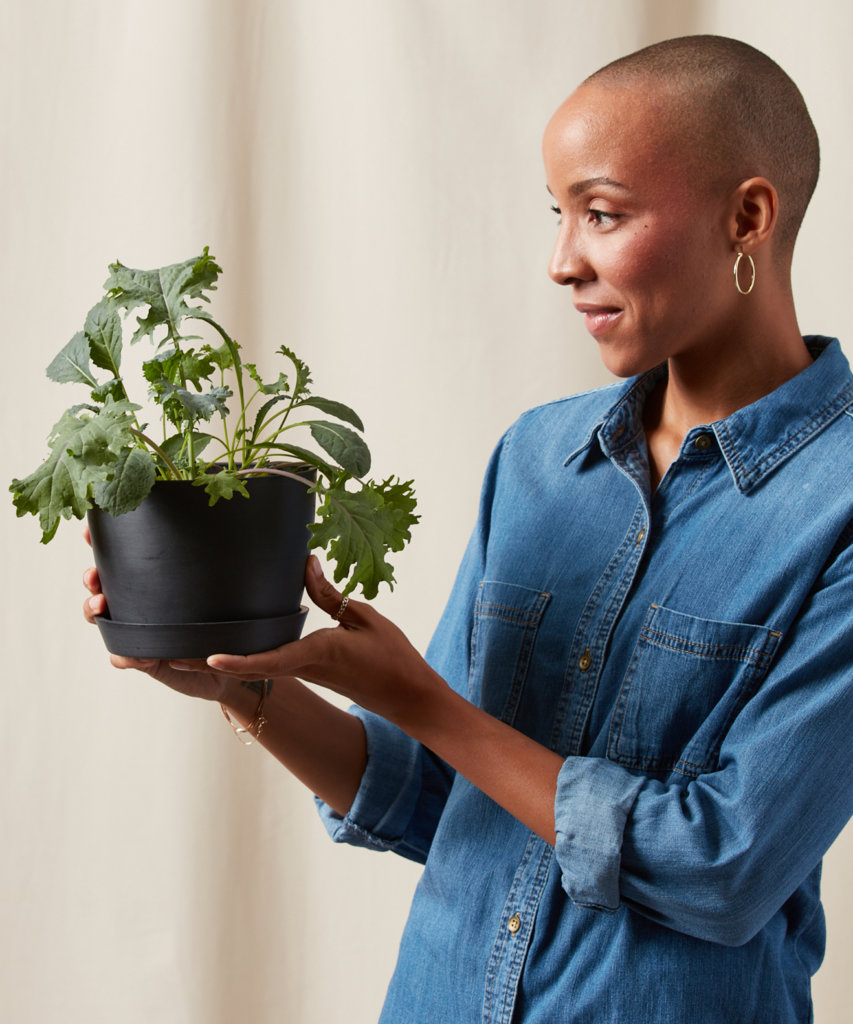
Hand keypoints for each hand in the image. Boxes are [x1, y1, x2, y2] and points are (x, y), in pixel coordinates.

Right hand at [82, 526, 233, 703]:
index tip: (86, 532)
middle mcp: (133, 605)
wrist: (220, 662)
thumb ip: (198, 571)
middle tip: (93, 575)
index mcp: (146, 585)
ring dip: (93, 610)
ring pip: (99, 620)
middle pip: (98, 587)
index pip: (117, 562)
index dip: (97, 546)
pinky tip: (139, 654)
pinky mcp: (139, 658)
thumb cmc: (212, 623)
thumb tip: (204, 537)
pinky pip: (121, 657)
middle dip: (90, 579)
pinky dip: (125, 656)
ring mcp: (133, 631)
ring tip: (101, 605)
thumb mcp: (205, 592)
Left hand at [207, 556, 444, 728]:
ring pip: (257, 667)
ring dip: (224, 661)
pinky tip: (233, 646)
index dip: (238, 662)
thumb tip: (304, 562)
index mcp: (317, 653)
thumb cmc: (392, 657)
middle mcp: (305, 666)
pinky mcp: (311, 672)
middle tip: (168, 657)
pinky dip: (247, 658)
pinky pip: (272, 664)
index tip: (207, 660)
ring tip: (186, 649)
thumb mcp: (362, 617)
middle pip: (249, 666)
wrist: (408, 696)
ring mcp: (306, 672)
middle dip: (209, 664)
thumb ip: (330, 593)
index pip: (270, 661)